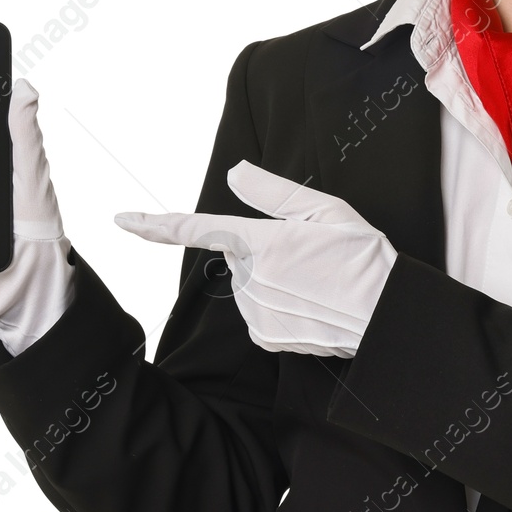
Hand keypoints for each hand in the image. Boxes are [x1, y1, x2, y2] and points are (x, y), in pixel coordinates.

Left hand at [115, 161, 396, 357]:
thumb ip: (273, 192)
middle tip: (313, 256)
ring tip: (317, 282)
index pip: (197, 229)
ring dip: (273, 281)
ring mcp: (256, 313)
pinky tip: (312, 305)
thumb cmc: (362, 257)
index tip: (123, 219)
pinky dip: (280, 307)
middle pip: (241, 256)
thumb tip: (234, 172)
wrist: (387, 316)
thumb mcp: (325, 209)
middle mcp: (251, 279)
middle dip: (266, 252)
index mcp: (262, 241)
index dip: (156, 224)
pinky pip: (260, 314)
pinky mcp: (266, 338)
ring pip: (249, 286)